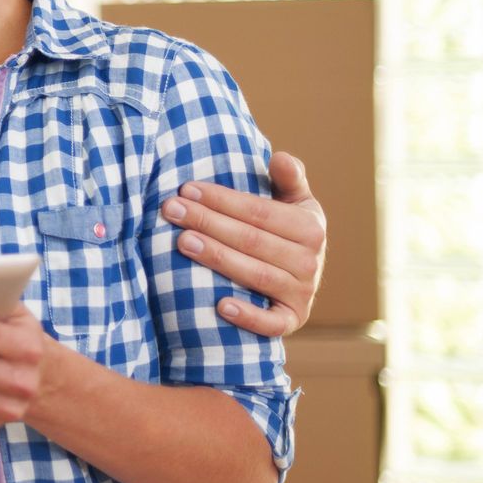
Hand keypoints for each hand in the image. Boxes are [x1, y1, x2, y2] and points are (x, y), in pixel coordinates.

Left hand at [162, 151, 326, 336]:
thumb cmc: (285, 230)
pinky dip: (249, 317)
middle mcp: (310, 262)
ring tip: (183, 242)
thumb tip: (278, 158)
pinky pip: (272, 324)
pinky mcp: (292, 320)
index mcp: (310, 228)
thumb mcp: (294, 201)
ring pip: (256, 275)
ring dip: (218, 259)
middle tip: (171, 210)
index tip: (187, 189)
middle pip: (252, 240)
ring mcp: (302, 294)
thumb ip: (288, 178)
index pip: (260, 212)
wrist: (301, 277)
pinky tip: (219, 306)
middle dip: (209, 223)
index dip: (223, 199)